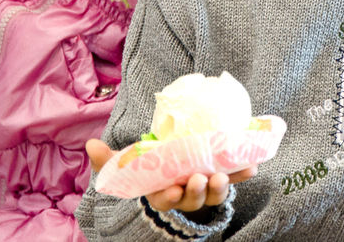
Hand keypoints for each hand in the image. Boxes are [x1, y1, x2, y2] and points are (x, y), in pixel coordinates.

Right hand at [86, 138, 257, 211]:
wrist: (174, 170)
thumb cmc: (149, 171)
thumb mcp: (128, 167)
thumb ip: (111, 159)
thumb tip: (91, 144)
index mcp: (161, 193)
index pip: (165, 199)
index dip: (169, 196)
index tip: (172, 190)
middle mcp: (185, 195)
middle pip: (192, 199)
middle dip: (196, 191)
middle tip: (199, 179)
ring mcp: (204, 189)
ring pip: (214, 194)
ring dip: (221, 186)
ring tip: (224, 175)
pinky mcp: (221, 179)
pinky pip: (234, 179)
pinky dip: (242, 173)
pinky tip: (252, 165)